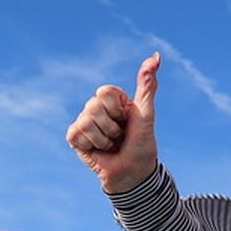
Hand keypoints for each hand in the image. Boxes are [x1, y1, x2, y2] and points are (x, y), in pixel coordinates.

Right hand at [67, 53, 160, 192]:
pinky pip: (77, 133)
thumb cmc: (142, 144)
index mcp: (112, 99)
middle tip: (120, 136)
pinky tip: (98, 150)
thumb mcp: (146, 114)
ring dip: (104, 138)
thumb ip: (147, 85)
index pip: (105, 91)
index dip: (118, 109)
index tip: (127, 120)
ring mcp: (84, 121)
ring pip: (87, 121)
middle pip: (94, 105)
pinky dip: (92, 145)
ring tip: (111, 145)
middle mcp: (96, 108)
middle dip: (112, 126)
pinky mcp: (74, 138)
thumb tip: (156, 56)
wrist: (134, 173)